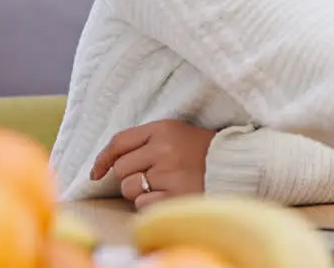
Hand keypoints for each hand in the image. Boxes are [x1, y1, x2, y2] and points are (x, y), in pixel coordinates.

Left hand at [90, 119, 216, 208]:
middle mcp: (164, 149)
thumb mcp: (174, 133)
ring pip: (129, 188)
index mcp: (163, 129)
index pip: (119, 142)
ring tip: (162, 185)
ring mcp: (169, 173)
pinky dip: (151, 204)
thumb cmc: (201, 150)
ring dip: (140, 191)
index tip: (97, 172)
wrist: (236, 164)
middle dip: (130, 175)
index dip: (103, 159)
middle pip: (121, 168)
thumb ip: (143, 141)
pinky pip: (143, 204)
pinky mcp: (175, 195)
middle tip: (151, 175)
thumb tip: (103, 166)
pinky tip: (168, 195)